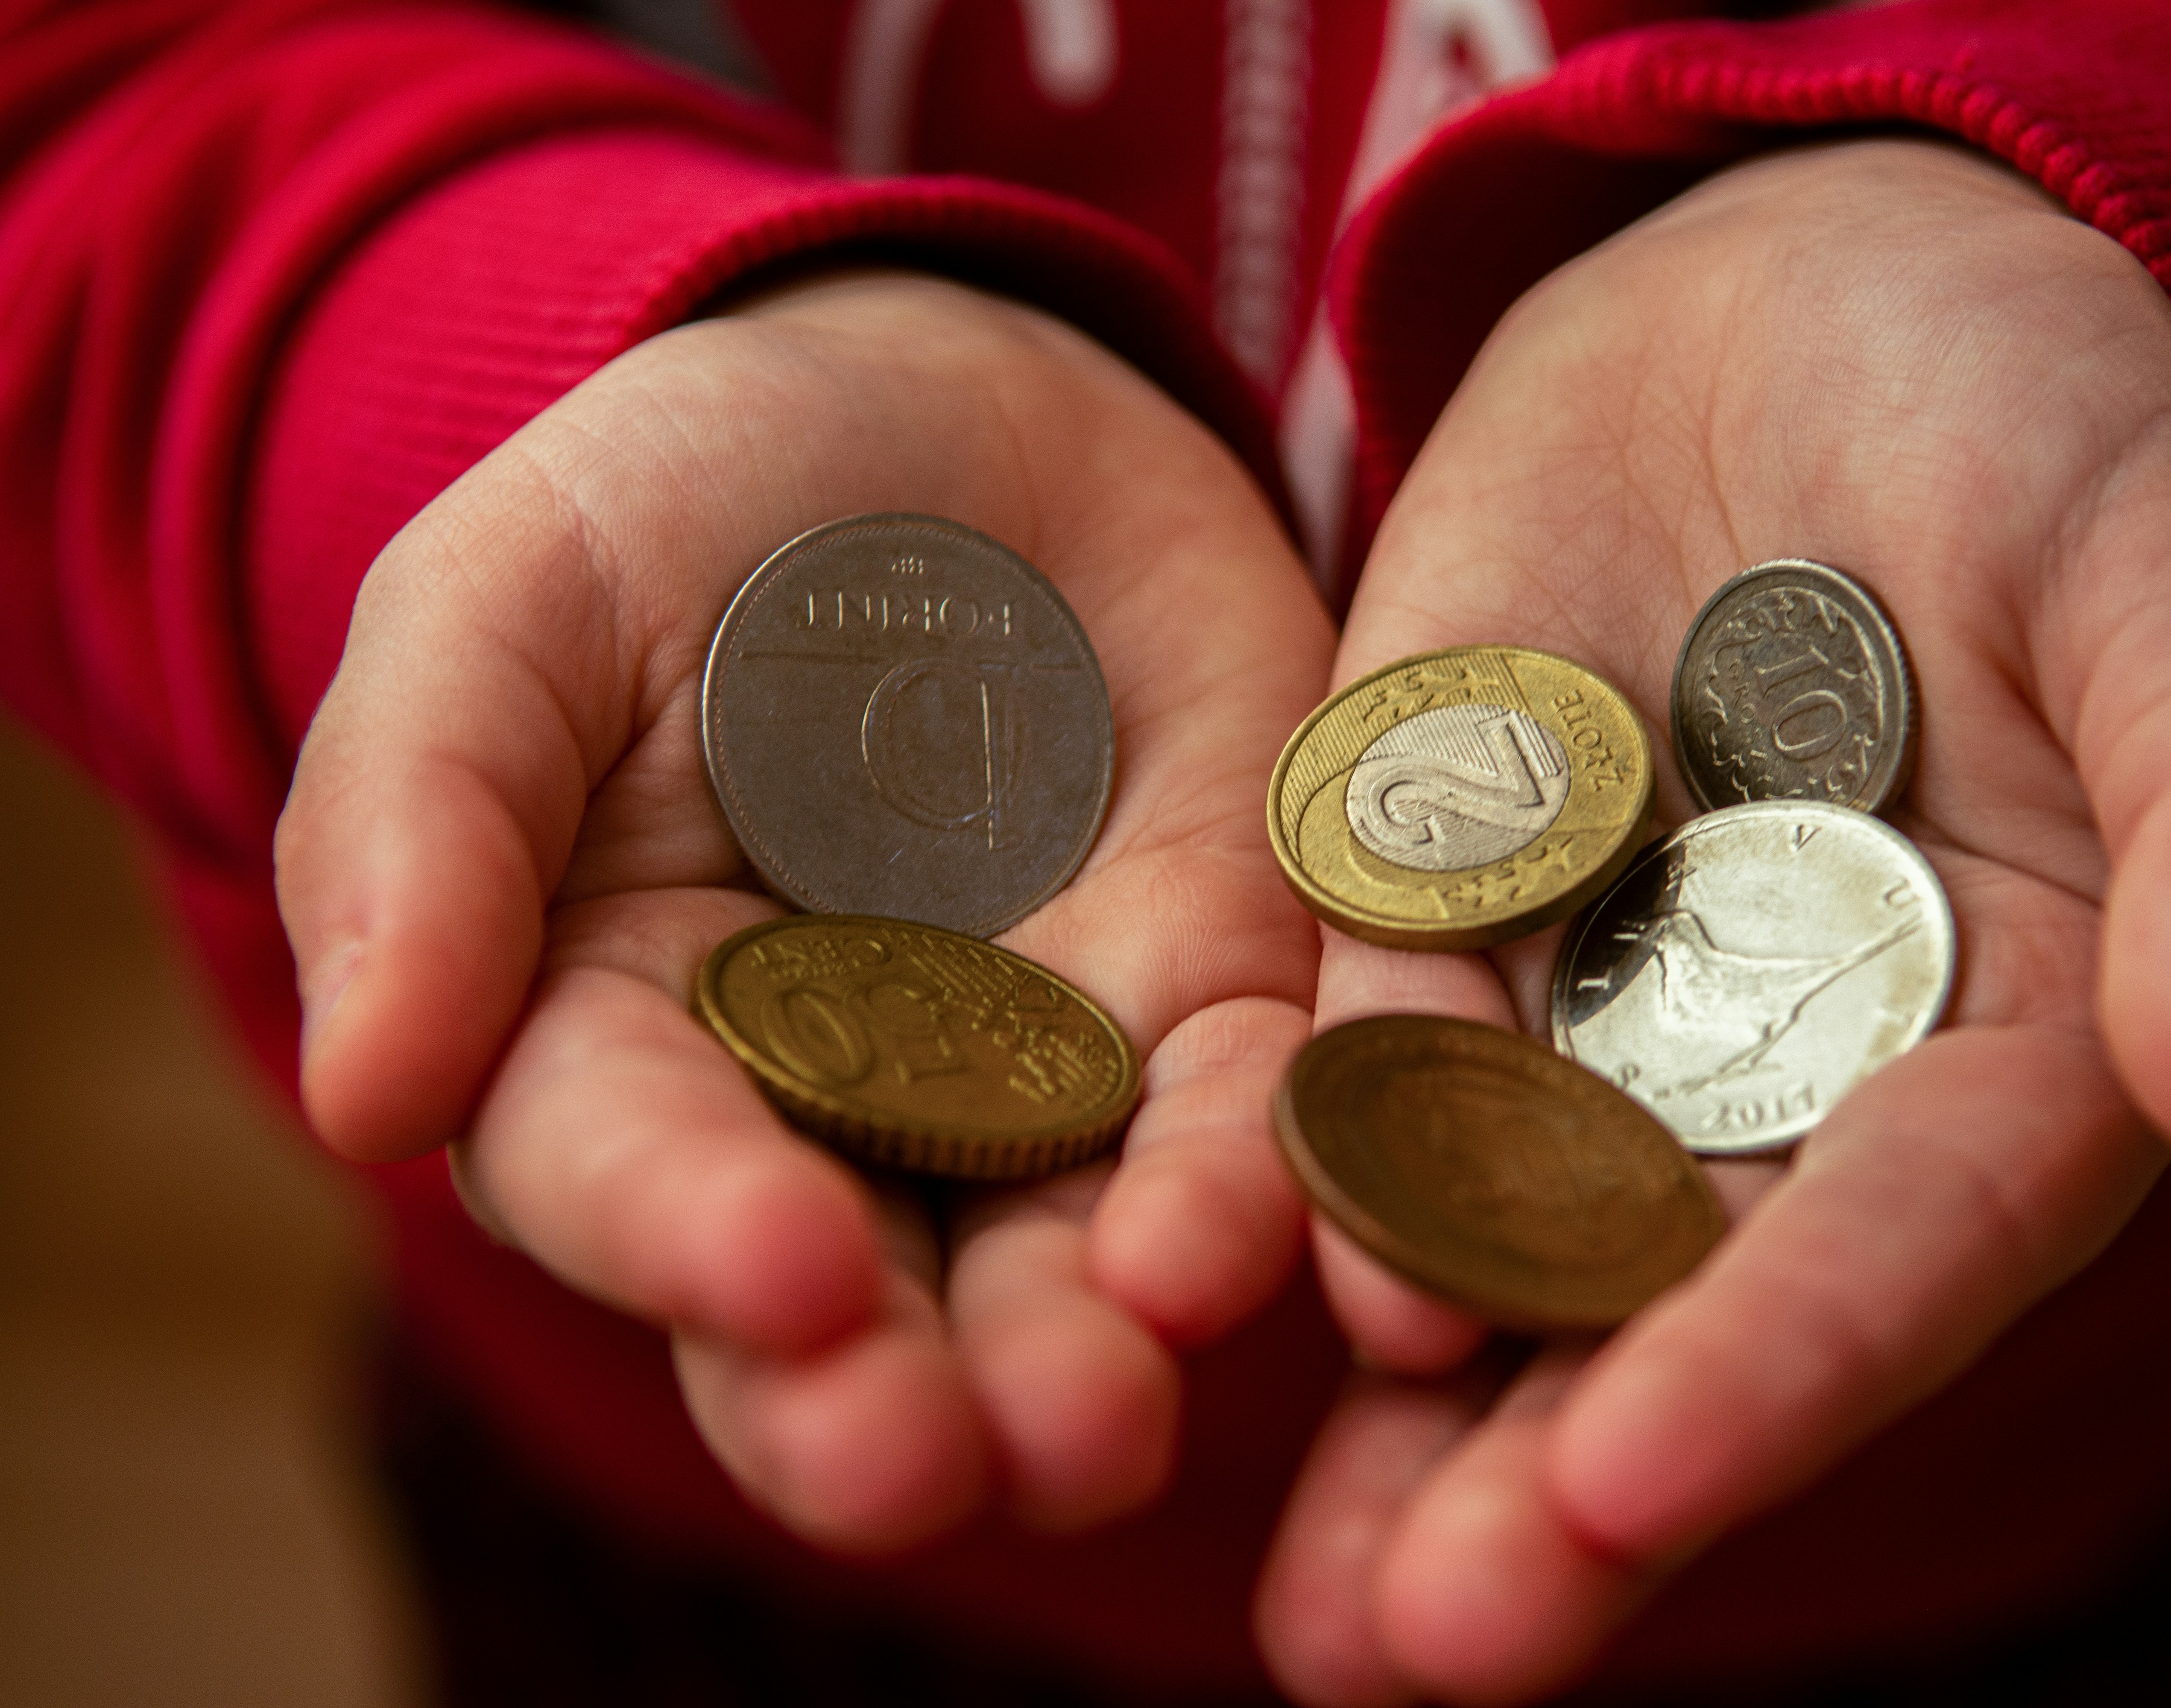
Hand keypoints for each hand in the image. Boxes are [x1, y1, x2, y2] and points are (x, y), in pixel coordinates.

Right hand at [275, 274, 1332, 1546]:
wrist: (945, 397)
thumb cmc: (685, 504)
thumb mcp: (509, 606)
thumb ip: (423, 828)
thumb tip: (363, 1099)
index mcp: (616, 1033)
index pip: (630, 1170)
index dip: (692, 1238)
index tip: (777, 1280)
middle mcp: (829, 1106)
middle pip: (849, 1299)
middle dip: (883, 1400)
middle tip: (927, 1465)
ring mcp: (1041, 1066)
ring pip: (1055, 1261)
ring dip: (1081, 1360)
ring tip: (1101, 1433)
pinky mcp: (1216, 995)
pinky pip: (1247, 1116)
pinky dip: (1254, 1188)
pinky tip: (1237, 1247)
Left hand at [1253, 139, 2170, 1703]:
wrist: (1799, 293)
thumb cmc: (2038, 413)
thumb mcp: (2167, 572)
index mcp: (2001, 1038)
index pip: (1903, 1240)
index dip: (1775, 1367)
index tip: (1632, 1483)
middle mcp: (1783, 1066)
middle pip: (1678, 1303)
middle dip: (1553, 1481)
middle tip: (1422, 1647)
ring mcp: (1592, 989)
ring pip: (1494, 1232)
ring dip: (1398, 1411)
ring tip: (1308, 1611)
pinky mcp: (1427, 885)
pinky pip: (1351, 1031)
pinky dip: (1289, 1149)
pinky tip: (1195, 1269)